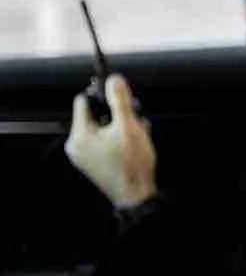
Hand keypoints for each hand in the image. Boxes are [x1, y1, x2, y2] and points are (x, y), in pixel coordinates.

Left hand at [65, 74, 157, 207]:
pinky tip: (134, 142)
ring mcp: (85, 156)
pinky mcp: (94, 162)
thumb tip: (114, 80)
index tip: (117, 93)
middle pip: (94, 114)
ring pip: (102, 128)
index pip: (83, 101)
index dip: (101, 94)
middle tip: (134, 117)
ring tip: (138, 132)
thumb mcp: (129, 127)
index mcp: (80, 135)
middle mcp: (77, 146)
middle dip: (116, 113)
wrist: (136, 195)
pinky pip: (104, 142)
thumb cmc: (131, 165)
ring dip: (121, 126)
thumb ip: (120, 101)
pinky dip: (118, 138)